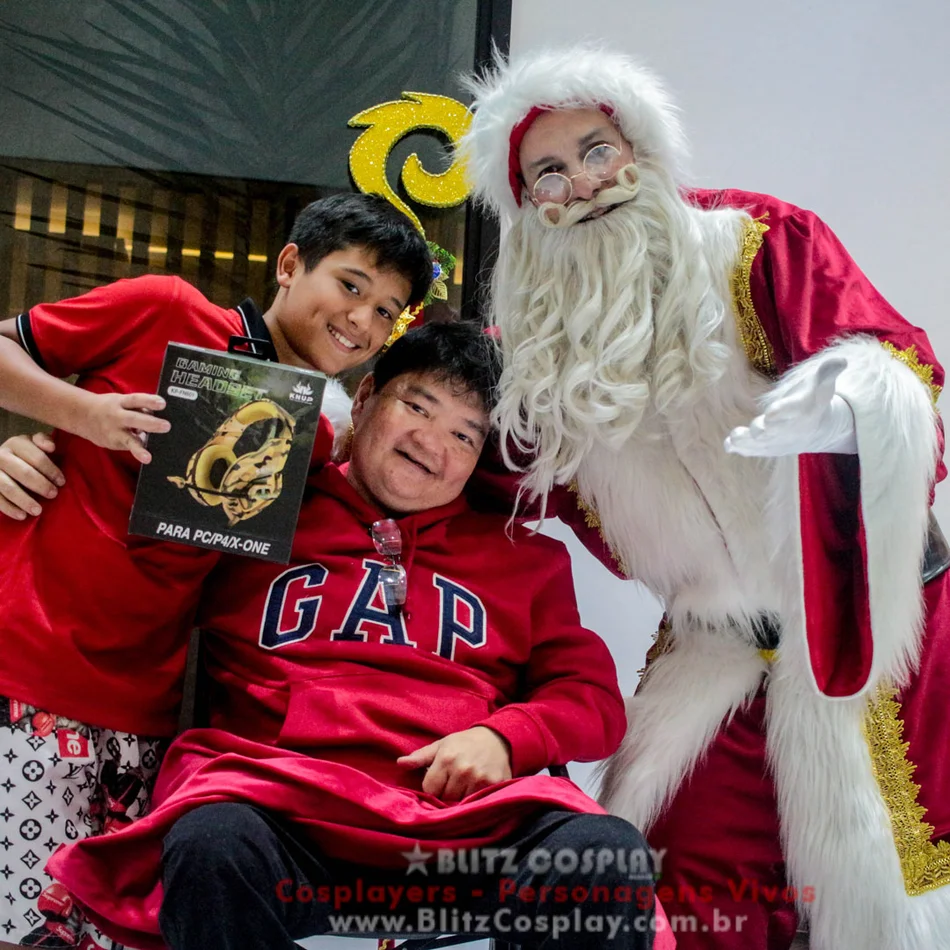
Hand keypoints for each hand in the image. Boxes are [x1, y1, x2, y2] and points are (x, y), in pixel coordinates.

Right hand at [0, 433, 63, 519]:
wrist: (1, 465)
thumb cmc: (26, 456)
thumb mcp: (34, 445)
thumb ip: (43, 441)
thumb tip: (51, 447)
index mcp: (16, 443)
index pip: (37, 457)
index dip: (51, 470)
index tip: (62, 482)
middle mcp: (1, 455)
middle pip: (23, 472)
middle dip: (40, 485)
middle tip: (53, 495)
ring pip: (8, 487)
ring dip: (24, 500)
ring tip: (38, 511)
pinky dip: (9, 509)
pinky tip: (22, 516)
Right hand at [76, 392, 170, 463]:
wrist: (82, 416)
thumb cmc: (111, 407)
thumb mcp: (122, 401)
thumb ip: (139, 407)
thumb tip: (160, 415)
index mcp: (120, 402)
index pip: (136, 399)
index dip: (149, 401)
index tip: (163, 404)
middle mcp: (116, 416)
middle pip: (134, 419)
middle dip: (150, 423)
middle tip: (166, 426)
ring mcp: (113, 432)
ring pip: (127, 440)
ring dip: (138, 449)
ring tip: (148, 458)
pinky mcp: (112, 443)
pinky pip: (128, 447)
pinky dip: (138, 451)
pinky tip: (147, 457)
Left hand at [397, 726, 512, 801]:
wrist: (497, 739)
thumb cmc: (464, 743)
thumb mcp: (441, 745)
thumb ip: (420, 757)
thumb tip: (400, 763)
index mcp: (446, 759)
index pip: (430, 789)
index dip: (432, 788)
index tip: (439, 782)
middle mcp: (463, 770)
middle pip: (445, 799)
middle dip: (446, 795)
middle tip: (453, 784)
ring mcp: (479, 779)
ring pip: (461, 804)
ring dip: (460, 800)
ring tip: (464, 787)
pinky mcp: (494, 785)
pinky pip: (477, 804)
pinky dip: (475, 801)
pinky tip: (475, 791)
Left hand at [724, 357, 856, 456]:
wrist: (817, 430)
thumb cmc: (815, 401)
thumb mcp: (823, 385)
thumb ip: (828, 372)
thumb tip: (841, 360)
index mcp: (802, 411)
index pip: (793, 411)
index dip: (782, 411)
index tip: (771, 412)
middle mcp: (788, 429)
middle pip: (775, 430)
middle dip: (764, 430)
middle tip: (755, 428)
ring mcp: (776, 440)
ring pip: (760, 443)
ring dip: (747, 442)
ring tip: (733, 439)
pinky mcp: (766, 446)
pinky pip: (752, 449)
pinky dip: (740, 449)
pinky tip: (727, 446)